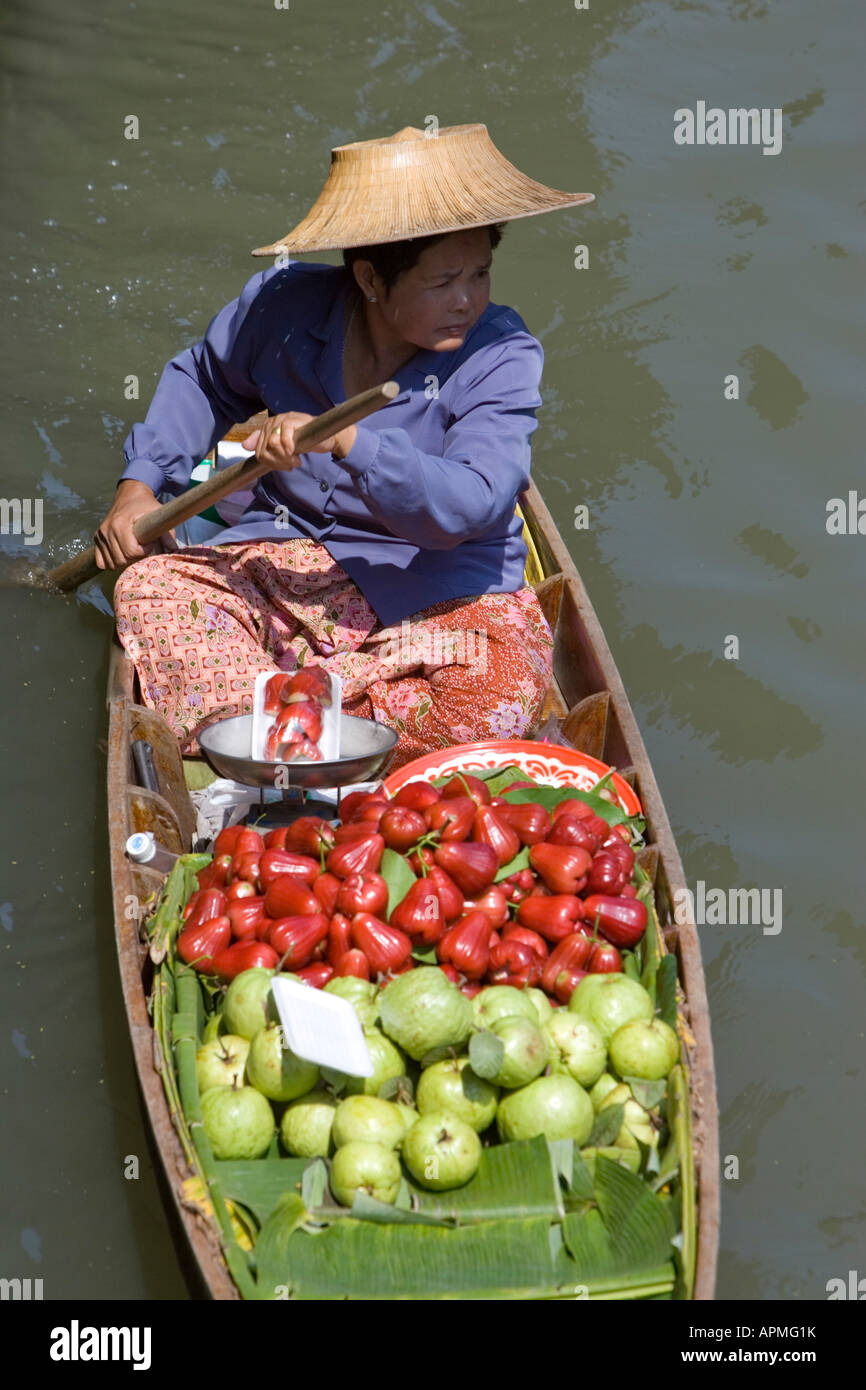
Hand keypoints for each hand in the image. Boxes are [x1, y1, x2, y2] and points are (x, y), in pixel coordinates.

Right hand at [94, 480, 158, 570]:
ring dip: (125, 562)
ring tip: (134, 550)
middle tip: (143, 548)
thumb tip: (173, 550)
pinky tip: (122, 554)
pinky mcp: (97, 538)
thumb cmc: (145, 505)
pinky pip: (101, 561)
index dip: (144, 552)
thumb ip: (167, 533)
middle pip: (121, 560)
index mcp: (120, 523)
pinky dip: (112, 562)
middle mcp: (107, 530)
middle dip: (135, 558)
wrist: (130, 495)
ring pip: (112, 563)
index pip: (131, 551)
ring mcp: (100, 535)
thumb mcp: (158, 514)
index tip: (150, 544)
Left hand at [242, 412, 356, 466]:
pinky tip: (298, 454)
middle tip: (291, 465)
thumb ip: (265, 445)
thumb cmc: (305, 440)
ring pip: (271, 445)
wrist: (326, 435)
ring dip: (284, 458)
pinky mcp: (292, 420)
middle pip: (264, 450)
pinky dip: (290, 451)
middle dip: (278, 463)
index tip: (285, 467)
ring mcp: (282, 420)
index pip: (259, 452)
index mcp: (267, 427)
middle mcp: (272, 422)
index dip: (272, 464)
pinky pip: (283, 439)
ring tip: (295, 460)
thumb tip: (245, 446)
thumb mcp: (283, 446)